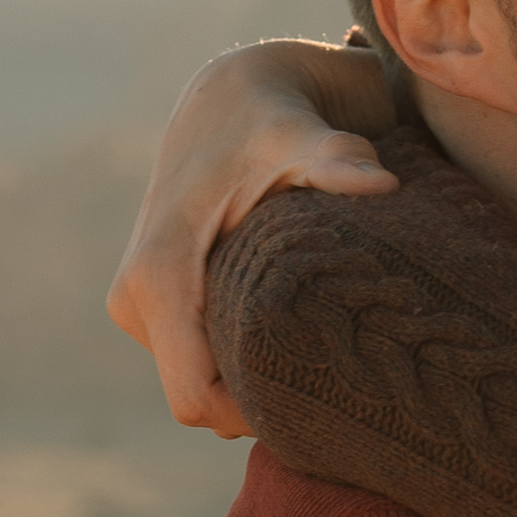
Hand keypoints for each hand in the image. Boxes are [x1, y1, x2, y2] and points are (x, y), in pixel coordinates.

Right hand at [106, 42, 402, 432]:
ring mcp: (143, 307)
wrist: (230, 97)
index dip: (253, 418)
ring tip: (322, 353)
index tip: (322, 401)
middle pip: (200, 402)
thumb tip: (380, 181)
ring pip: (202, 386)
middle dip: (262, 405)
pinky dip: (245, 361)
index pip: (194, 397)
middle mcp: (136, 298)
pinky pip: (202, 362)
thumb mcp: (301, 132)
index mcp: (157, 274)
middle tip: (338, 384)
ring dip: (255, 381)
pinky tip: (297, 335)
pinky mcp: (158, 307)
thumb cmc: (270, 119)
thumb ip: (335, 158)